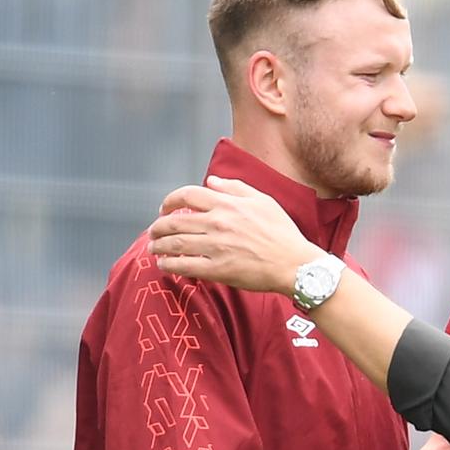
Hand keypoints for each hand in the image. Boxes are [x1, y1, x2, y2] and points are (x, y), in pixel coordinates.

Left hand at [147, 175, 322, 294]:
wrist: (296, 264)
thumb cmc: (283, 234)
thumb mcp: (264, 201)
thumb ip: (235, 188)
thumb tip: (212, 181)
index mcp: (227, 205)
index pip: (187, 195)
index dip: (170, 201)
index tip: (164, 209)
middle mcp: (218, 223)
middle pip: (175, 222)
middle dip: (158, 227)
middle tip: (153, 232)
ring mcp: (216, 247)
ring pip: (175, 244)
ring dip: (158, 246)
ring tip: (154, 248)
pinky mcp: (218, 269)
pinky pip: (185, 266)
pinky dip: (169, 265)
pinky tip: (164, 265)